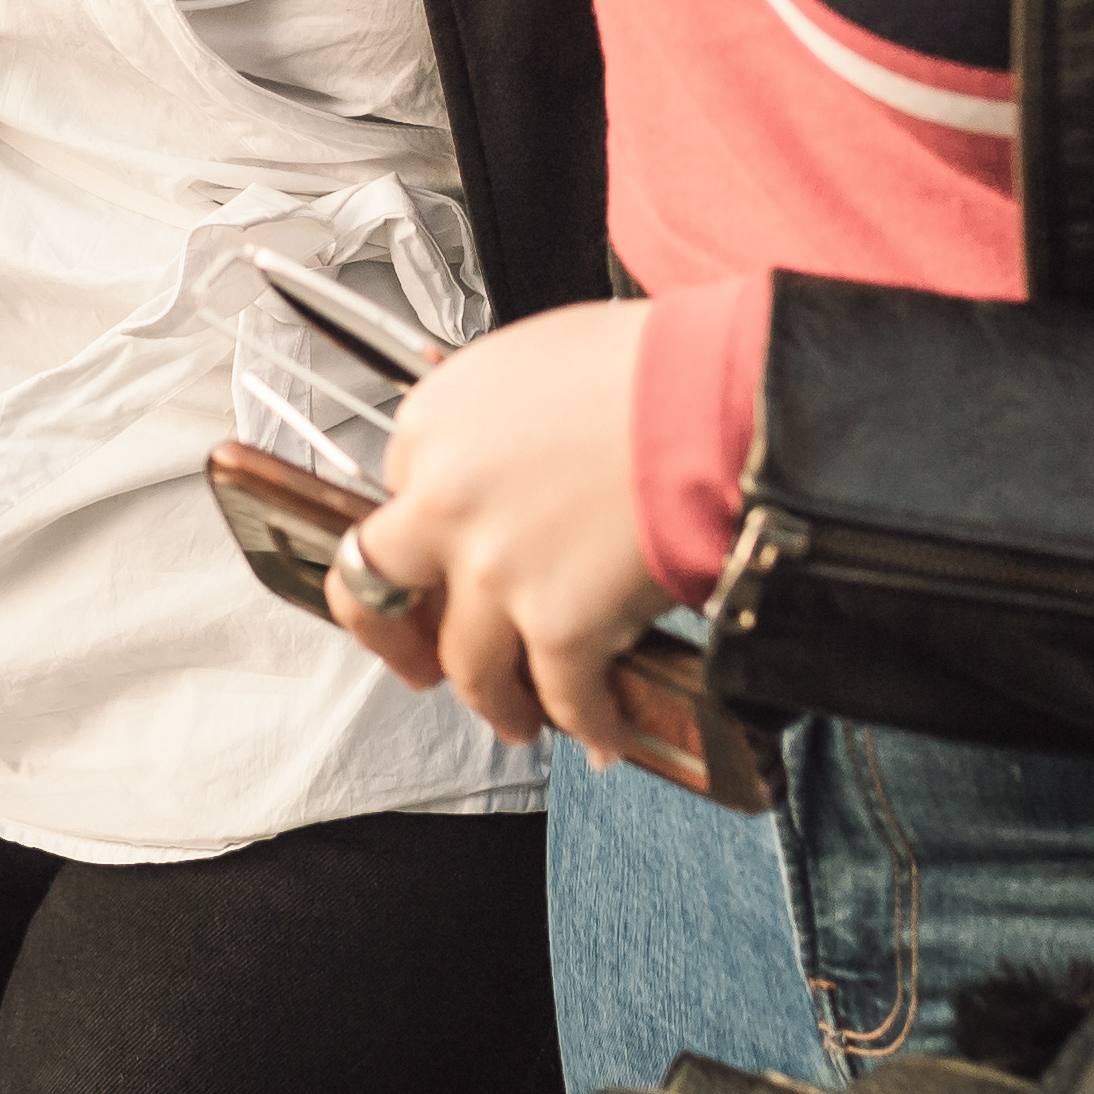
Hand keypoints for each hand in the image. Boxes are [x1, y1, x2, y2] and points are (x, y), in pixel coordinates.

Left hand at [344, 301, 678, 762]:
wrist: (715, 395)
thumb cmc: (648, 367)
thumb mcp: (531, 362)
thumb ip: (491, 423)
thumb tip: (502, 465)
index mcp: (431, 426)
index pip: (394, 501)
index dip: (426, 544)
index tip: (439, 568)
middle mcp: (443, 501)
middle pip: (378, 591)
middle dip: (397, 638)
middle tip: (420, 659)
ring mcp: (494, 569)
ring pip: (467, 667)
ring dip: (494, 701)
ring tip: (519, 715)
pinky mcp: (558, 623)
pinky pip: (564, 699)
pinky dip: (589, 724)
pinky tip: (605, 731)